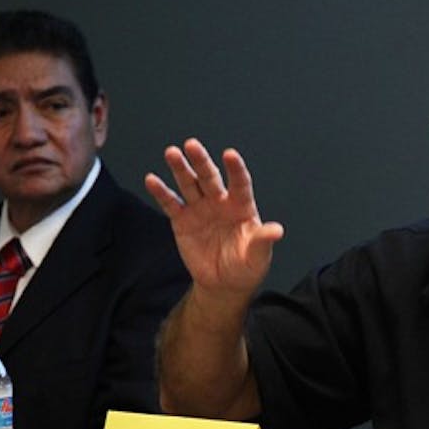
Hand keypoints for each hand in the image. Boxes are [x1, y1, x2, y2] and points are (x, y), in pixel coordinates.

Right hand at [145, 138, 283, 296]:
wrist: (224, 284)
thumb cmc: (246, 267)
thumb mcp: (258, 256)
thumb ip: (262, 241)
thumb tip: (277, 230)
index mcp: (242, 206)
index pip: (240, 183)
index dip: (235, 169)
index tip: (230, 155)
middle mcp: (220, 202)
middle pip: (210, 177)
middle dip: (201, 161)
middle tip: (192, 145)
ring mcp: (200, 209)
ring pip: (189, 184)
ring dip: (180, 168)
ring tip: (172, 152)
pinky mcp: (182, 221)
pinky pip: (171, 204)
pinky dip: (161, 192)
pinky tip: (152, 180)